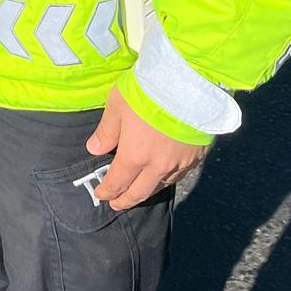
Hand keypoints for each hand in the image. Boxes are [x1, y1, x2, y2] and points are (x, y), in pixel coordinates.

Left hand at [86, 87, 208, 210]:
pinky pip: (179, 176)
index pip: (118, 181)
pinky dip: (167, 180)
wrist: (188, 86)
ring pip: (161, 185)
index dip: (108, 191)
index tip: (101, 195)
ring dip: (147, 192)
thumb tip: (94, 150)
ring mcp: (179, 163)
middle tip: (117, 204)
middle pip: (140, 192)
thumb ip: (106, 131)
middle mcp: (157, 166)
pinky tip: (163, 177)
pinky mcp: (196, 157)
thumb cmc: (147, 92)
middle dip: (126, 200)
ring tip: (138, 192)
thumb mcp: (117, 105)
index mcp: (134, 156)